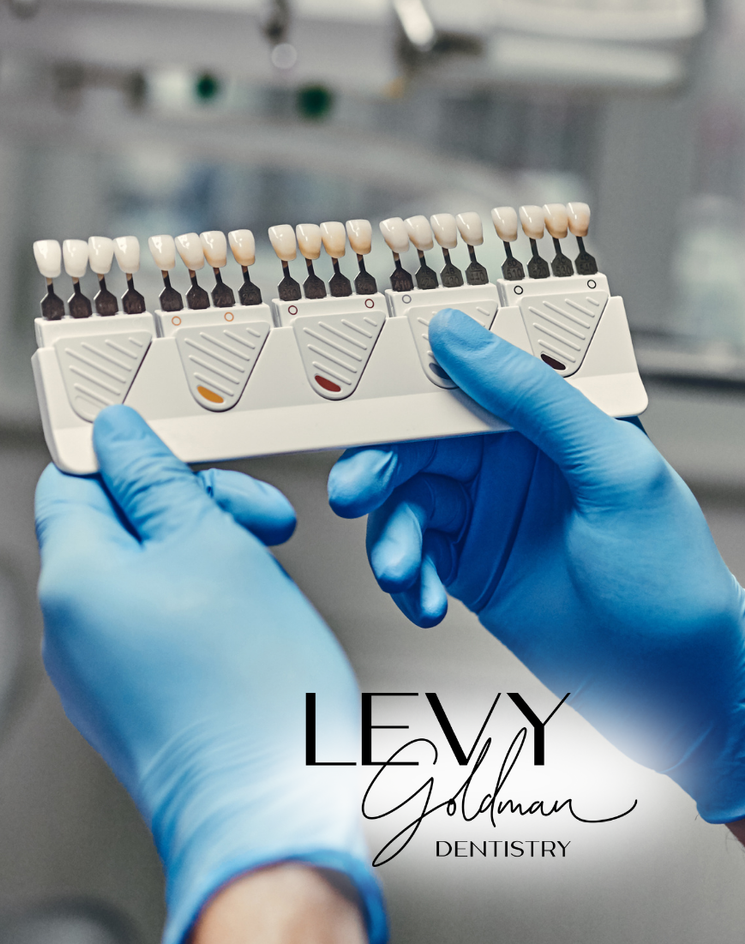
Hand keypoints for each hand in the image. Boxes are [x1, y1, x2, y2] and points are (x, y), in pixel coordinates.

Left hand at [36, 407, 384, 943]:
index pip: (70, 479)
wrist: (265, 818)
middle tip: (263, 524)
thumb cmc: (247, 693)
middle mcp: (66, 629)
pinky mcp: (131, 708)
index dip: (128, 457)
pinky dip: (206, 616)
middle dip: (191, 512)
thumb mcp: (214, 547)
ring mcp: (95, 675)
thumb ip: (157, 481)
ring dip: (210, 562)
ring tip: (268, 589)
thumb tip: (116, 434)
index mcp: (71, 578)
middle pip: (116, 527)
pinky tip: (256, 633)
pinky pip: (157, 632)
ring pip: (147, 579)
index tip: (186, 455)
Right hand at [328, 308, 744, 822]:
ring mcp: (484, 512)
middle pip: (413, 441)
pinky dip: (406, 580)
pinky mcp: (464, 565)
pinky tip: (424, 603)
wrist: (670, 689)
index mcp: (550, 417)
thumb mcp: (612, 470)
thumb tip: (461, 335)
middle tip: (354, 494)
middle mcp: (510, 458)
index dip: (405, 378)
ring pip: (401, 502)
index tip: (355, 391)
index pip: (465, 375)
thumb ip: (535, 399)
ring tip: (404, 575)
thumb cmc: (671, 579)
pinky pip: (409, 557)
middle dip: (376, 468)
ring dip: (391, 539)